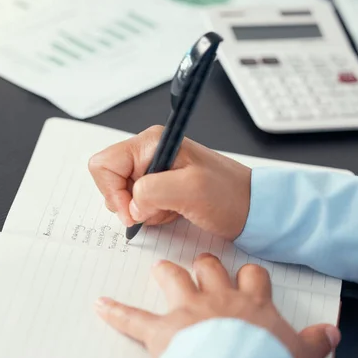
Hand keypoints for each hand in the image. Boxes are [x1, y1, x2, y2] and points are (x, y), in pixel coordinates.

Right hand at [88, 125, 250, 240]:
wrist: (252, 208)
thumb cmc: (230, 195)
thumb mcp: (191, 191)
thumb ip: (151, 192)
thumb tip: (131, 204)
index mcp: (152, 142)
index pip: (104, 164)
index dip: (112, 191)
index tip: (133, 210)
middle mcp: (150, 152)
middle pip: (112, 180)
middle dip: (130, 203)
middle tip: (157, 209)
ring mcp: (155, 169)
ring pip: (125, 195)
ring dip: (145, 211)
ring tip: (172, 209)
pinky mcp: (162, 186)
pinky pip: (140, 204)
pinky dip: (153, 214)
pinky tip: (175, 211)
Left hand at [95, 254, 340, 357]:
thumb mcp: (302, 356)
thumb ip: (316, 342)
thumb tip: (332, 334)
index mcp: (251, 304)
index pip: (252, 276)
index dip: (249, 275)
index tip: (247, 277)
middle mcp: (219, 299)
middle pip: (210, 266)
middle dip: (206, 264)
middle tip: (203, 265)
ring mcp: (188, 311)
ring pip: (174, 276)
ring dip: (166, 273)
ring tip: (161, 269)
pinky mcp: (162, 331)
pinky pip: (133, 318)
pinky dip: (116, 312)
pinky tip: (100, 305)